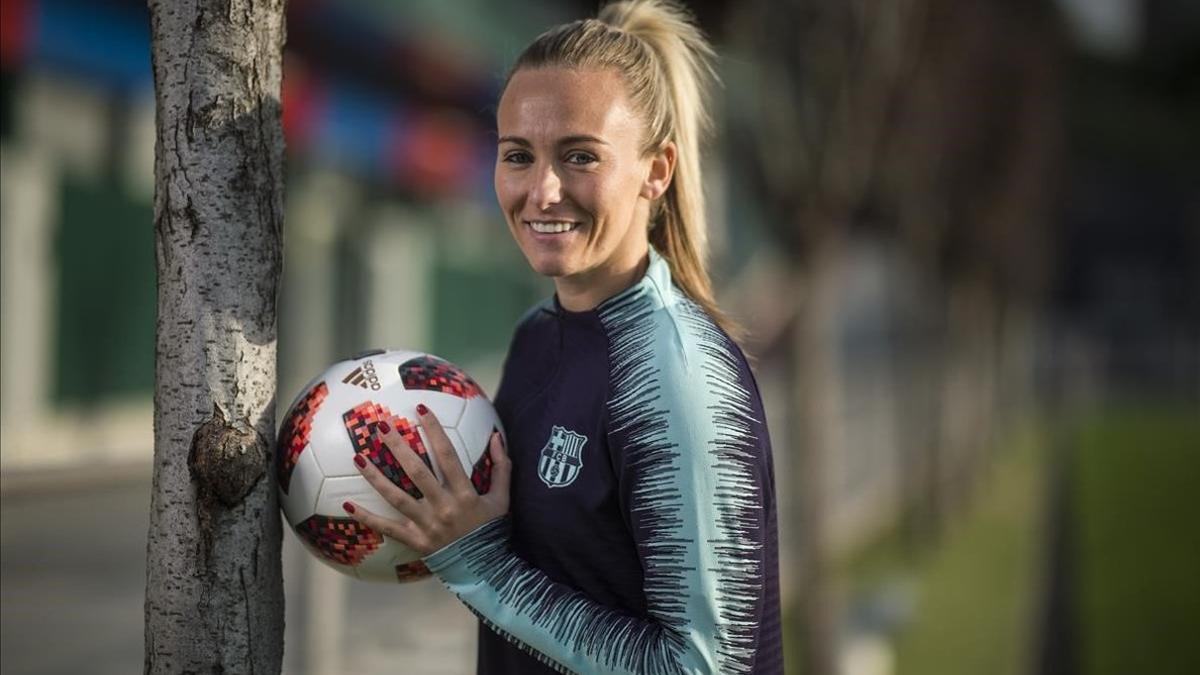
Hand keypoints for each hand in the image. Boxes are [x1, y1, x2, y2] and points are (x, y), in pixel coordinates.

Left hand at [343, 405, 510, 555]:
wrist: (484, 569)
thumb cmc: (491, 530)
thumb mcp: (502, 498)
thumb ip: (502, 467)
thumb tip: (497, 436)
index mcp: (464, 494)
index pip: (447, 455)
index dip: (434, 431)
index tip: (421, 410)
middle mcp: (443, 507)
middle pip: (416, 472)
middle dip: (398, 447)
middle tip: (381, 426)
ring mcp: (426, 524)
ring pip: (396, 497)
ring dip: (375, 477)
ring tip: (358, 458)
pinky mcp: (415, 540)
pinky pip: (387, 528)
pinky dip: (367, 517)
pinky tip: (348, 505)